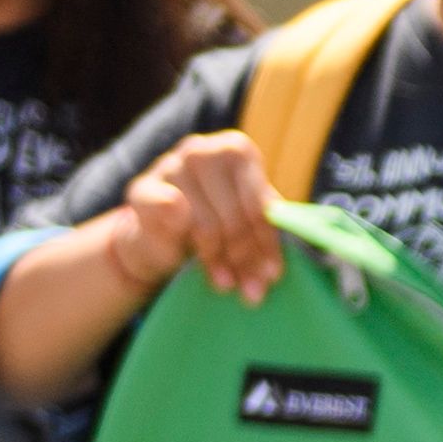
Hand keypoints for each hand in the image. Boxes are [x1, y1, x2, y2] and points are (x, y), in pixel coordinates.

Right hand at [118, 128, 284, 305]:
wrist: (157, 230)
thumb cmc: (209, 219)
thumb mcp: (242, 215)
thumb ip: (265, 221)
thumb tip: (299, 236)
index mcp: (236, 151)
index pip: (259, 204)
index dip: (267, 243)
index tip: (273, 275)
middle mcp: (203, 150)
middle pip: (235, 215)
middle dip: (246, 258)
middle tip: (253, 291)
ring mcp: (170, 165)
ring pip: (206, 224)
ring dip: (219, 261)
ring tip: (228, 284)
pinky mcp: (143, 188)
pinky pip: (169, 216)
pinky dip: (180, 238)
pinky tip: (193, 261)